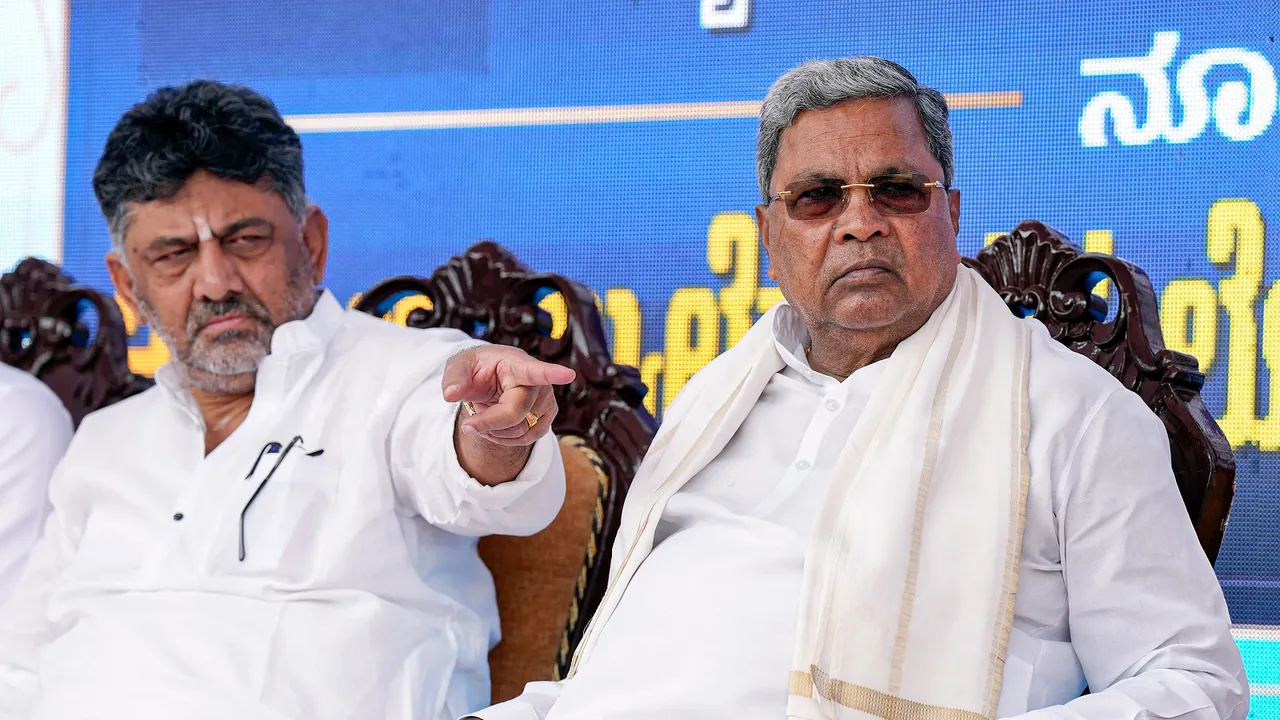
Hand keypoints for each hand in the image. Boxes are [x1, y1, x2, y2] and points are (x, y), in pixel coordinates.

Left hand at [441, 345, 575, 447]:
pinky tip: (496, 427)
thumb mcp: (459, 367)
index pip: (536, 370)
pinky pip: (526, 439)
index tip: (568, 374)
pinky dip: (505, 438)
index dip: (553, 373)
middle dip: (487, 423)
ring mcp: (546, 402)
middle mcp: (538, 383)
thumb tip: (450, 394)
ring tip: (486, 415)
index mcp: (517, 364)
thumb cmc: (477, 369)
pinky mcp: (546, 419)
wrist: (491, 378)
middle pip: (514, 414)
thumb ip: (454, 378)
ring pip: (519, 431)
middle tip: (468, 424)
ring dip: (494, 431)